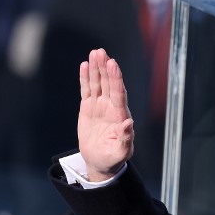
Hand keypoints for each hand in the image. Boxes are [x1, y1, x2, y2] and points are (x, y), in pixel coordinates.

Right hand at [78, 48, 133, 180]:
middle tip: (101, 52)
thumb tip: (129, 123)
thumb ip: (125, 138)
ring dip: (96, 69)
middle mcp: (111, 107)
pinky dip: (85, 78)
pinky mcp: (88, 108)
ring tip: (94, 53)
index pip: (118, 93)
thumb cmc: (113, 158)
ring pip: (98, 84)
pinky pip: (87, 90)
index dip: (115, 79)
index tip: (113, 64)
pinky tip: (85, 65)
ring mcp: (99, 106)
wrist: (100, 162)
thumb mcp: (121, 152)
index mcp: (120, 116)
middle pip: (108, 84)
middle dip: (105, 68)